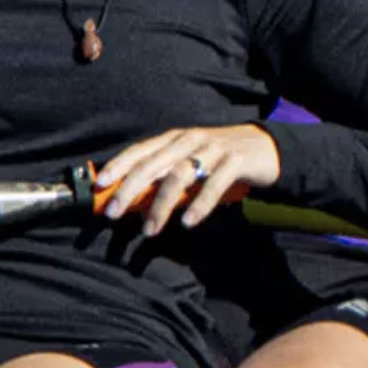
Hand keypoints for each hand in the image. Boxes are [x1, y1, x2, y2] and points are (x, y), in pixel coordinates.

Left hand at [97, 124, 282, 233]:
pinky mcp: (235, 162)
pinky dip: (198, 205)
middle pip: (153, 164)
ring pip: (179, 175)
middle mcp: (191, 139)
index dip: (119, 165)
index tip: (100, 185)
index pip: (141, 150)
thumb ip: (166, 175)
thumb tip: (134, 200)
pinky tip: (188, 222)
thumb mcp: (191, 161)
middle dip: (129, 189)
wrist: (266, 148)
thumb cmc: (221, 158)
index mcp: (176, 138)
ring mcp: (213, 149)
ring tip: (149, 229)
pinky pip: (213, 185)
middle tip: (113, 212)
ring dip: (160, 205)